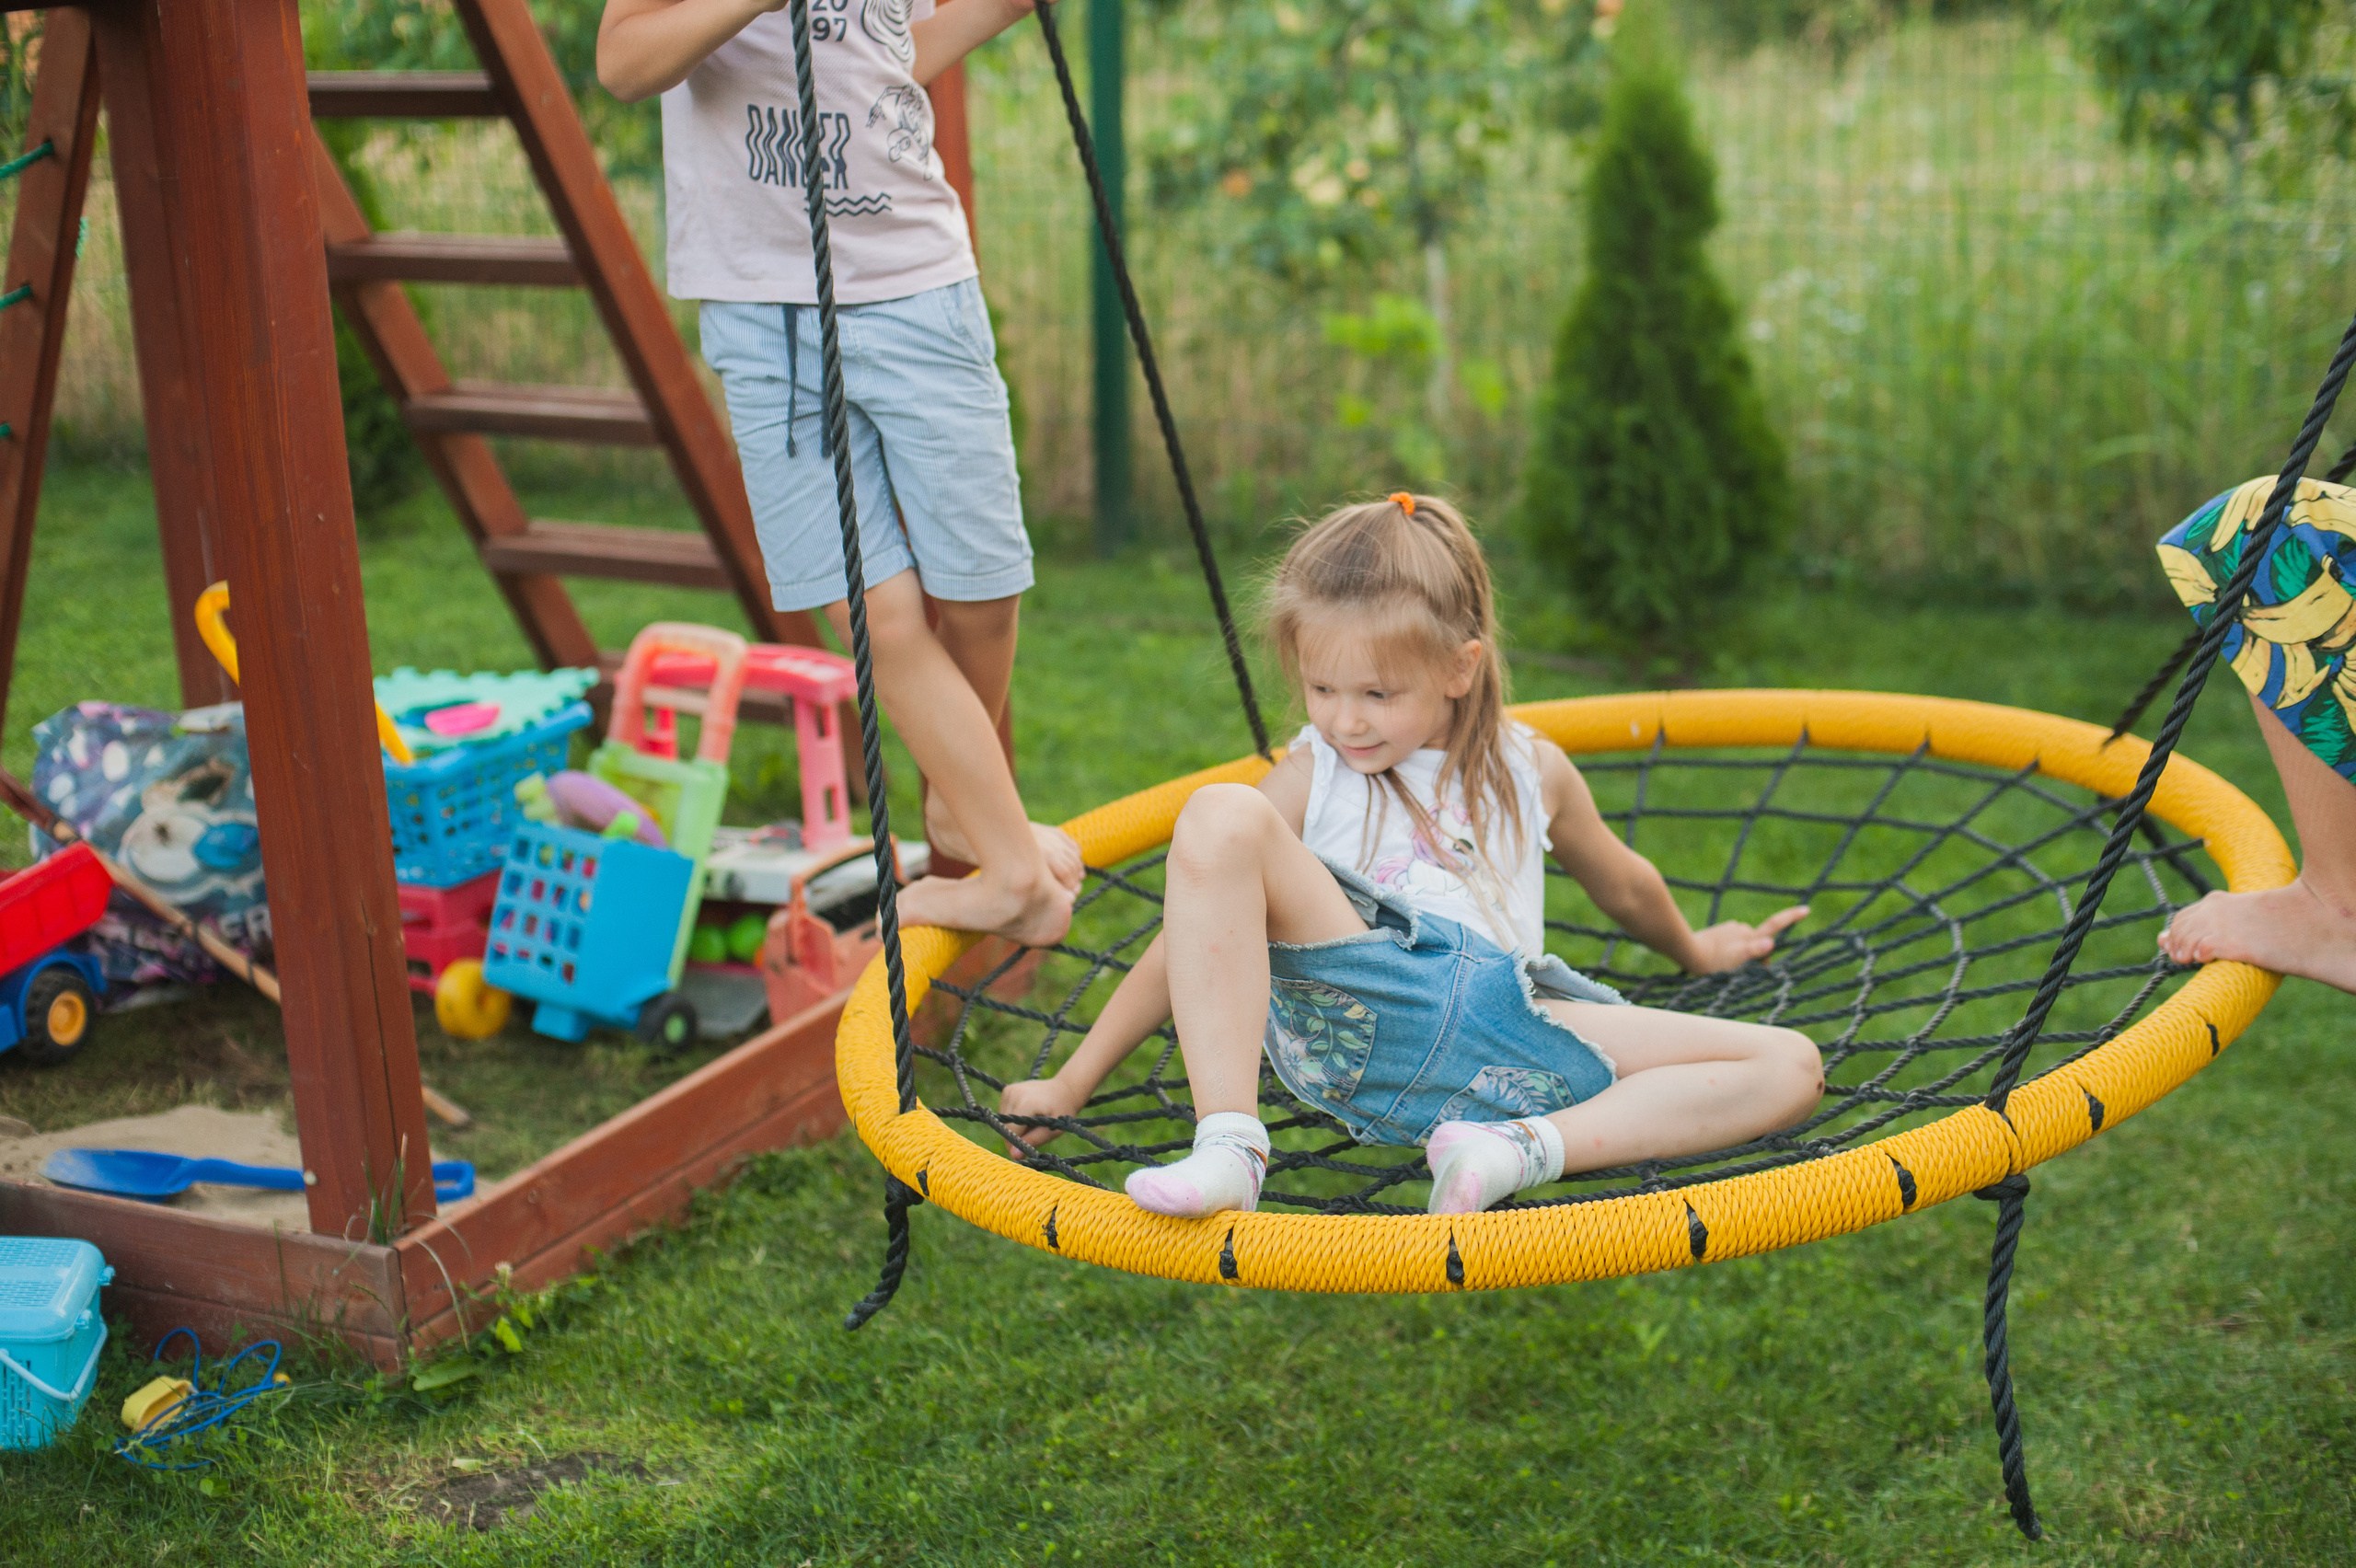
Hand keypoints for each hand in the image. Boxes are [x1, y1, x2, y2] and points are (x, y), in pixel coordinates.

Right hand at [999, 1075, 1087, 1155]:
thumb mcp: (1052, 1130)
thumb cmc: (1061, 1112)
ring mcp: (1010, 1090)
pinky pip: (1004, 1112)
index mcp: (1026, 1104)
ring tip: (1032, 1122)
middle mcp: (1015, 1094)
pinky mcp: (1008, 1090)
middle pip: (1005, 1127)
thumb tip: (1013, 1155)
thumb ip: (1032, 1141)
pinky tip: (1027, 1114)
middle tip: (1034, 1133)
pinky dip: (1013, 1118)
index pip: (1011, 1132)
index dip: (1016, 1145)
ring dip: (1014, 1127)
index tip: (1027, 1150)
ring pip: (1003, 1121)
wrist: (1065, 1090)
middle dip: (1016, 1136)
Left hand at [1683, 906, 1808, 973]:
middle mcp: (1743, 929)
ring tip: (1726, 967)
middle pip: (1760, 945)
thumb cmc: (1712, 961)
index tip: (1806, 909)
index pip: (1775, 925)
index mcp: (1750, 936)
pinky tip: (1719, 958)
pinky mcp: (1720, 931)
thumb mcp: (1735, 960)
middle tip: (1740, 973)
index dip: (1791, 917)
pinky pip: (1732, 943)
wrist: (1687, 951)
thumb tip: (1770, 944)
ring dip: (1742, 955)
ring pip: (1745, 944)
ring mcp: (1731, 929)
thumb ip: (1753, 952)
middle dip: (1757, 957)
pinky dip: (1731, 951)